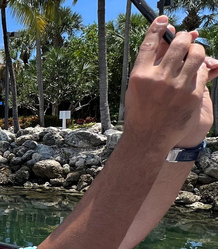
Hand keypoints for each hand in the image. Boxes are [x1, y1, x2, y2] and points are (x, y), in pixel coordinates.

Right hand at [125, 18, 217, 151]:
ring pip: (195, 54)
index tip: (163, 20)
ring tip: (193, 53)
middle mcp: (158, 79)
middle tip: (185, 39)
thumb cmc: (141, 112)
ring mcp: (176, 87)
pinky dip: (200, 68)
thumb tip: (166, 42)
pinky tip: (195, 72)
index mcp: (140, 76)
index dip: (158, 28)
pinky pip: (202, 72)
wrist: (148, 137)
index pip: (150, 44)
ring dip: (196, 50)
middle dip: (184, 38)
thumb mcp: (136, 87)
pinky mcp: (192, 94)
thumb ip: (148, 66)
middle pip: (177, 44)